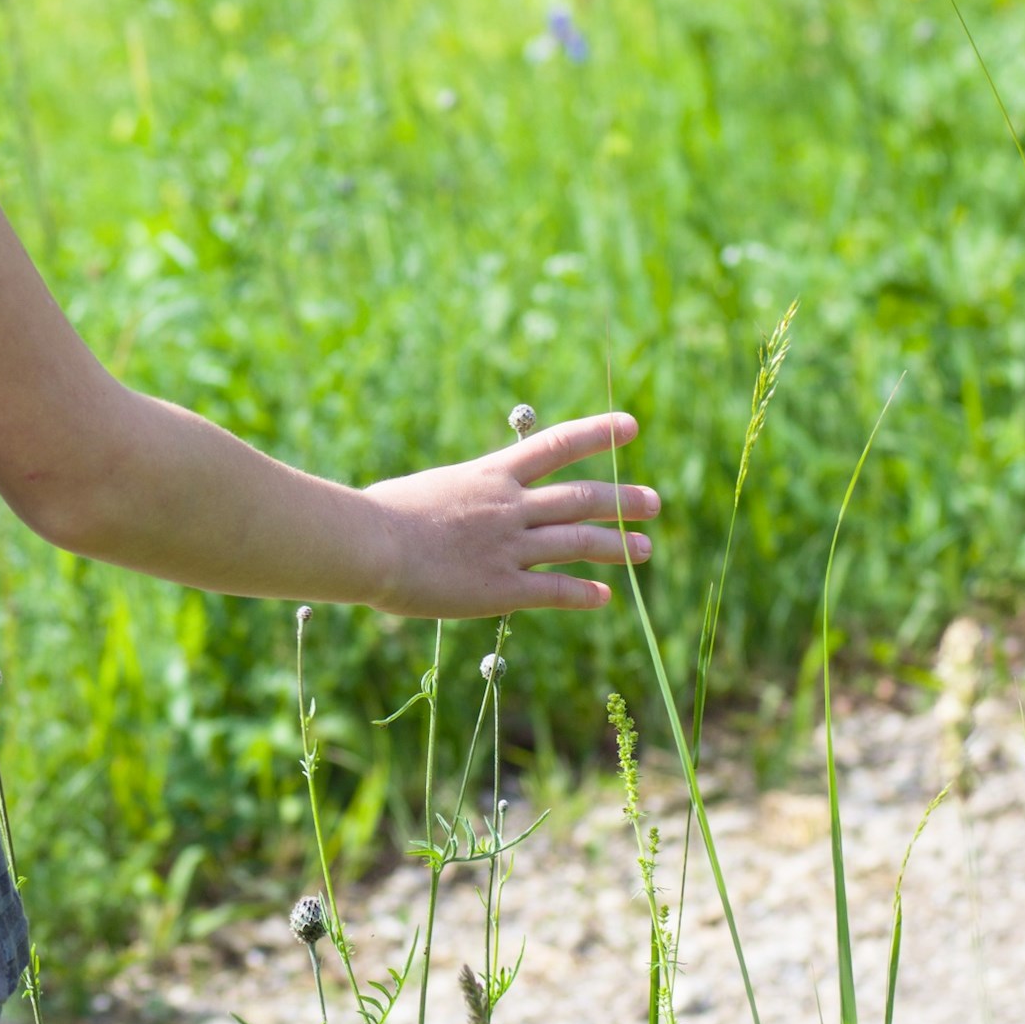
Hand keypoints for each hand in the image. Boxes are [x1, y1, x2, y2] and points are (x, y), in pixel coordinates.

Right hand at [359, 410, 658, 617]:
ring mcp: (509, 547)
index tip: (631, 426)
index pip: (556, 444)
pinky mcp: (500, 588)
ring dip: (616, 546)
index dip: (598, 434)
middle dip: (622, 500)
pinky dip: (582, 593)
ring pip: (577, 542)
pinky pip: (553, 590)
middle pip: (580, 498)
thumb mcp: (427, 492)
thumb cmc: (378, 515)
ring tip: (645, 549)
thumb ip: (455, 499)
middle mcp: (509, 506)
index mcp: (490, 474)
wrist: (369, 543)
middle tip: (655, 502)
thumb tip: (453, 506)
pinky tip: (604, 597)